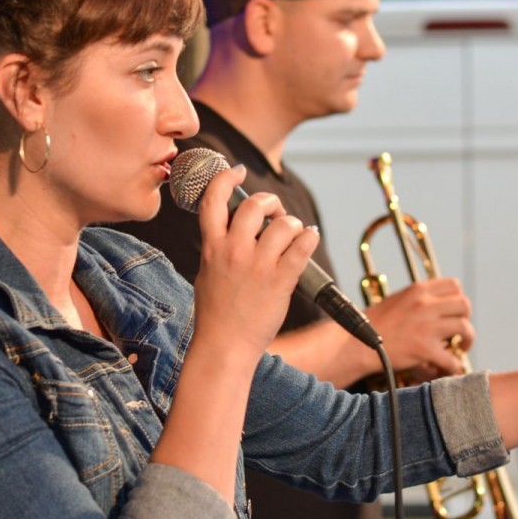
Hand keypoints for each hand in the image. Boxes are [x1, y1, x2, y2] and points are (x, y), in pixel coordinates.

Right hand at [192, 165, 319, 357]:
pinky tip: (308, 240)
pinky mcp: (280, 279)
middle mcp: (233, 250)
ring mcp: (257, 265)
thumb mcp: (207, 272)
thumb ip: (218, 248)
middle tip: (277, 214)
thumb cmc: (216, 314)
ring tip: (293, 236)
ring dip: (293, 225)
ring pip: (284, 224)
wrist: (224, 346)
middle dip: (271, 203)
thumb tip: (234, 229)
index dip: (227, 178)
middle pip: (255, 205)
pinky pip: (302, 245)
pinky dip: (310, 237)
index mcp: (212, 246)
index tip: (238, 171)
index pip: (214, 199)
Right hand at [365, 278, 474, 377]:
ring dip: (467, 340)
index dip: (458, 299)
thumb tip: (438, 304)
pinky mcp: (424, 348)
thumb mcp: (397, 300)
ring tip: (461, 347)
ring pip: (464, 328)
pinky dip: (453, 365)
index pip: (454, 285)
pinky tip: (448, 368)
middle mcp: (425, 304)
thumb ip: (418, 299)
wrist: (355, 343)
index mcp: (418, 290)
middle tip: (460, 331)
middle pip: (464, 304)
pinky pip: (451, 358)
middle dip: (466, 318)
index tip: (454, 312)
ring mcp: (426, 326)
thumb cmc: (373, 324)